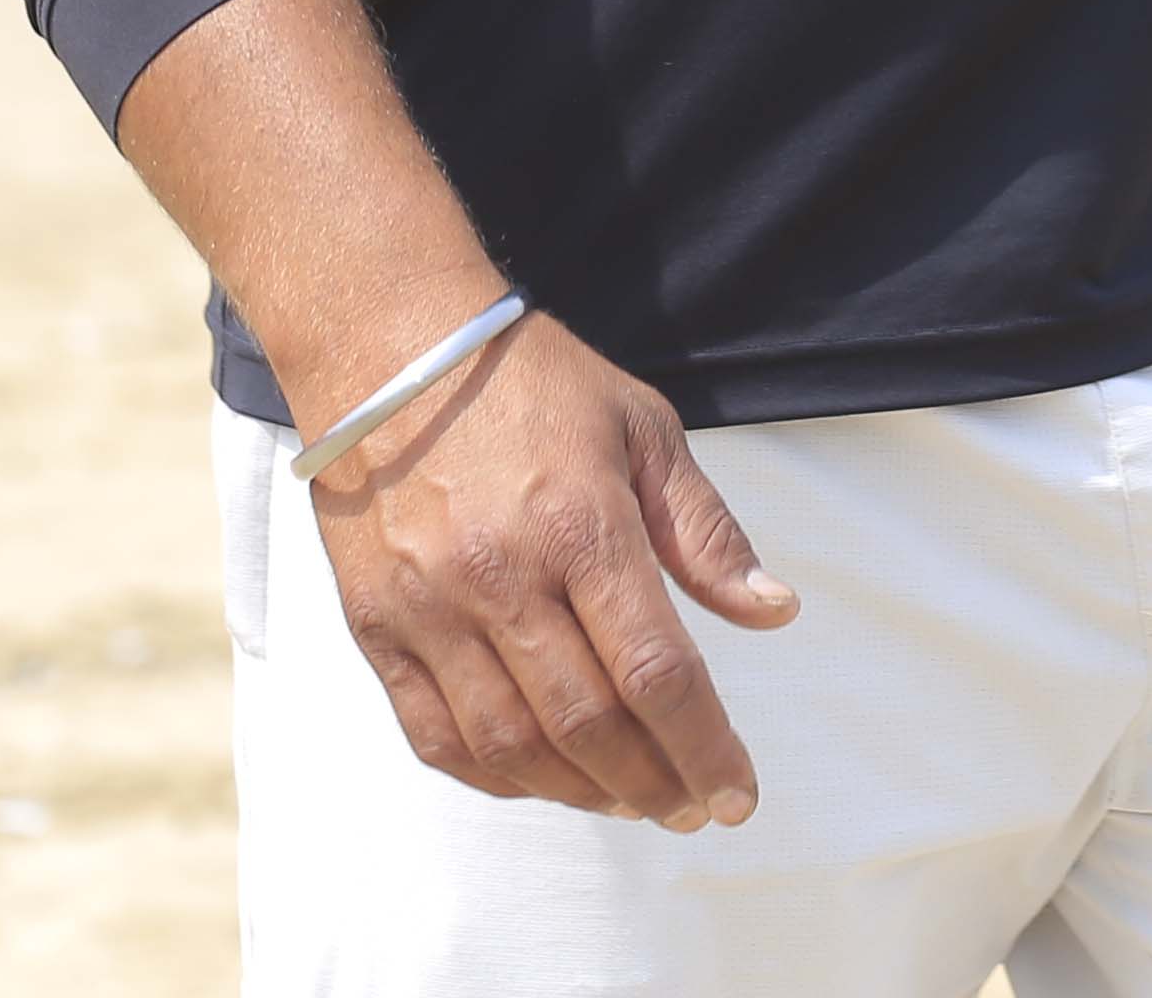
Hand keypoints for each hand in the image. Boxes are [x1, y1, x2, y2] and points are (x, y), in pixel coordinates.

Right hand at [298, 303, 796, 827]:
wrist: (388, 345)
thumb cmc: (528, 383)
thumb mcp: (643, 429)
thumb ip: (706, 532)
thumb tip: (775, 612)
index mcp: (581, 524)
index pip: (657, 672)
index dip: (705, 749)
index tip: (736, 794)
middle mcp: (501, 575)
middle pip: (589, 725)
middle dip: (654, 785)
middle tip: (691, 807)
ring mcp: (429, 607)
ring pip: (513, 746)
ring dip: (581, 794)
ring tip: (628, 800)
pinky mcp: (376, 625)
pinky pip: (437, 736)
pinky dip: (495, 776)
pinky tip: (542, 779)